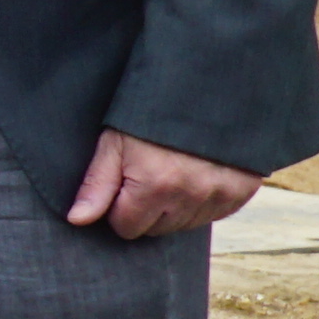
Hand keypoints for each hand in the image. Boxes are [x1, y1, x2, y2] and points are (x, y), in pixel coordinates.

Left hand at [69, 126, 261, 238]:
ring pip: (184, 225)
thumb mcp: (116, 141)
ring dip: (175, 207)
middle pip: (156, 229)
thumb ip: (97, 185)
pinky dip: (202, 202)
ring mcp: (219, 195)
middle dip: (146, 209)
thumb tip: (77, 220)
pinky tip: (196, 175)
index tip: (125, 183)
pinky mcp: (241, 191)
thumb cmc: (152, 113)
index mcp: (155, 185)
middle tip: (149, 174)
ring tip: (173, 171)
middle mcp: (190, 195)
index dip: (119, 207)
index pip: (126, 227)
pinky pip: (213, 215)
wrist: (208, 88)